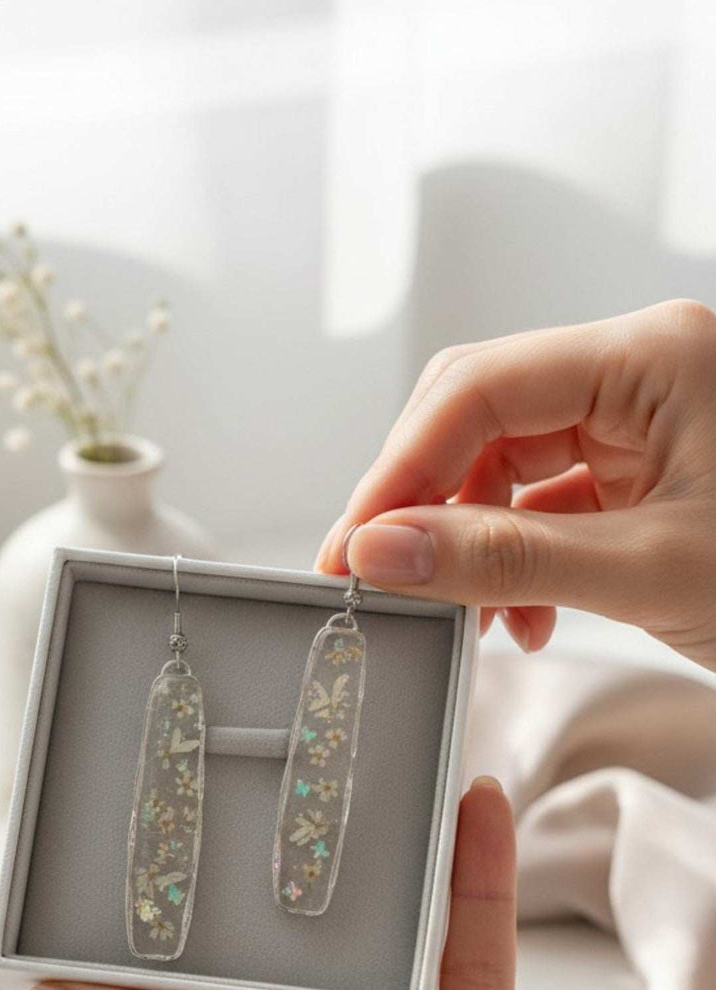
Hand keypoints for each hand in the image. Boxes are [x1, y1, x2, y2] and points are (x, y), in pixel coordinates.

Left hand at [18, 779, 623, 989]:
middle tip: (275, 808)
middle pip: (270, 982)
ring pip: (375, 970)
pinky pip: (462, 976)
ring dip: (392, 891)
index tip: (136, 867)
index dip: (137, 951)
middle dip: (281, 900)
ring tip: (386, 808)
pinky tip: (475, 829)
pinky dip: (470, 905)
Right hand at [314, 300, 715, 669]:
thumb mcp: (652, 572)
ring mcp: (642, 421)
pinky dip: (513, 560)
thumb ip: (505, 558)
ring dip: (468, 541)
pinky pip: (544, 502)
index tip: (353, 547)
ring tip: (464, 615)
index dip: (398, 471)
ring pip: (504, 464)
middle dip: (423, 502)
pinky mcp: (644, 472)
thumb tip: (382, 552)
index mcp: (650, 355)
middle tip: (378, 574)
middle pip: (478, 416)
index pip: (477, 389)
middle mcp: (638, 372)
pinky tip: (519, 617)